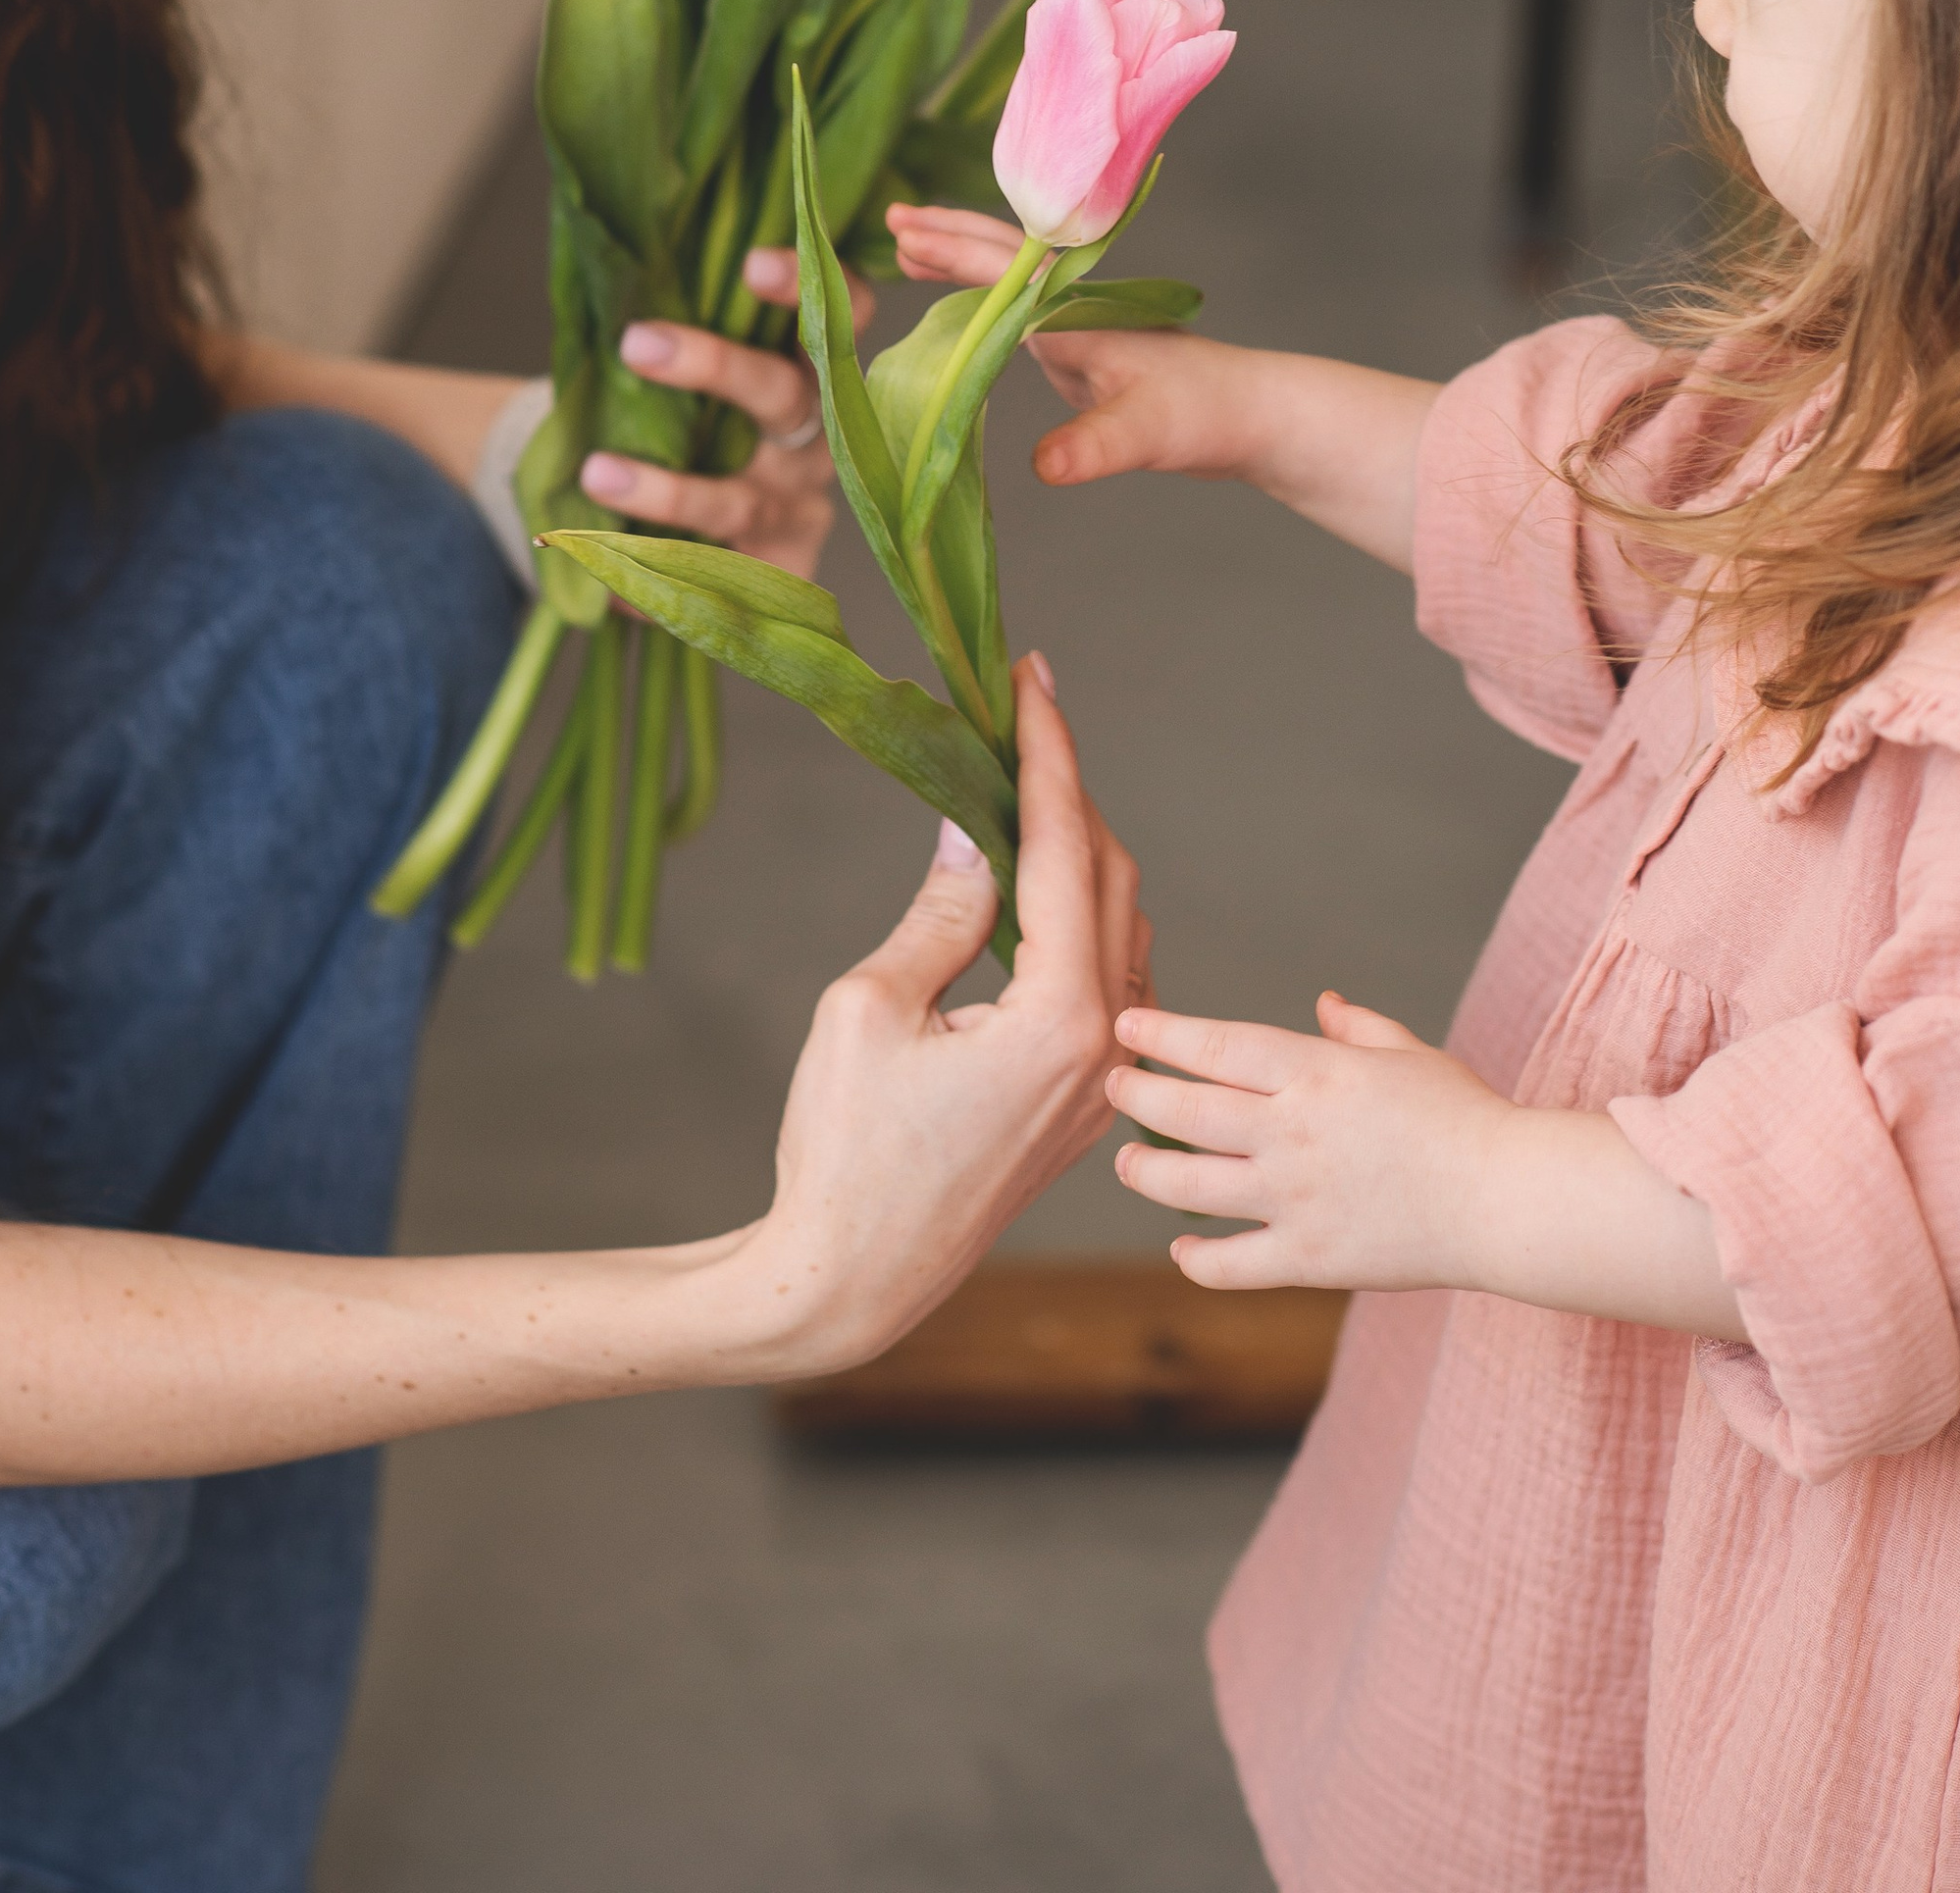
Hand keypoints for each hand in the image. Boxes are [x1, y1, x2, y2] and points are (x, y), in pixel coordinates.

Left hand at [580, 247, 872, 582]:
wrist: (726, 542)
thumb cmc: (702, 430)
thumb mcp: (708, 382)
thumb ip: (689, 341)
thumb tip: (614, 287)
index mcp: (813, 375)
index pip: (841, 317)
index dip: (809, 288)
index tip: (752, 262)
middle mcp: (818, 441)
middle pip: (786, 398)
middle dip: (715, 367)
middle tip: (637, 342)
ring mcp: (798, 511)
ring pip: (740, 500)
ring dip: (667, 489)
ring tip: (597, 472)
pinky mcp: (776, 574)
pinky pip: (718, 580)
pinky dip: (658, 574)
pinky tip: (608, 582)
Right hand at [737, 658, 1149, 1378]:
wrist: (848, 1280)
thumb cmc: (841, 1150)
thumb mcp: (869, 1006)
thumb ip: (941, 910)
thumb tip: (975, 830)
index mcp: (1057, 1015)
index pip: (1067, 847)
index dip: (1048, 751)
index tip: (1033, 678)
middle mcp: (1103, 1046)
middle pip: (1111, 879)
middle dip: (1070, 789)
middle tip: (1021, 716)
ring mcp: (1099, 1083)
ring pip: (1118, 931)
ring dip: (1078, 854)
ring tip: (1020, 787)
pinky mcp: (1079, 1107)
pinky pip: (1104, 983)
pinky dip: (1077, 920)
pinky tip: (1031, 887)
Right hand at [890, 201, 1271, 488]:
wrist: (1252, 414)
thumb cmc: (1205, 415)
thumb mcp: (1146, 435)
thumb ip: (1093, 447)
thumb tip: (1044, 467)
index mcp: (1077, 311)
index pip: (1002, 270)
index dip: (950, 251)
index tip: (902, 232)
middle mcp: (1074, 306)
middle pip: (1001, 257)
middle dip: (947, 236)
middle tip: (893, 221)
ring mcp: (1078, 323)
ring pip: (1008, 278)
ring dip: (961, 260)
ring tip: (909, 253)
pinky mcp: (1083, 348)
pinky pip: (1016, 309)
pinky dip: (981, 297)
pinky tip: (964, 310)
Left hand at [1107, 994, 1509, 1293]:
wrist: (1506, 1200)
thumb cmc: (1464, 1117)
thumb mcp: (1409, 1054)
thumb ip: (1358, 1029)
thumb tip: (1322, 1004)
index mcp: (1317, 1072)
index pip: (1218, 1045)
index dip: (1164, 1034)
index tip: (1126, 1028)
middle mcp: (1295, 1131)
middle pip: (1187, 1110)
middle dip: (1137, 1095)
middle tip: (1113, 1088)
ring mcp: (1297, 1198)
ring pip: (1191, 1186)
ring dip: (1146, 1172)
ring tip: (1128, 1164)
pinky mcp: (1310, 1258)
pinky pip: (1231, 1265)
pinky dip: (1196, 1257)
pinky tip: (1182, 1245)